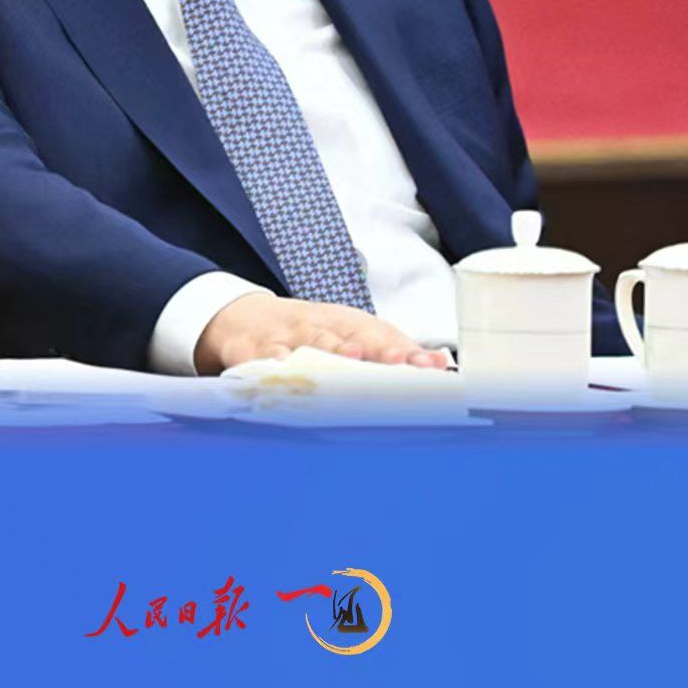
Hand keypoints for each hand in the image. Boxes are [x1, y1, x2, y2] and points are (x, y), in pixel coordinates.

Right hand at [193, 292, 451, 375]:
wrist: (245, 318)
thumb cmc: (310, 335)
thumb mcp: (349, 336)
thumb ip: (391, 352)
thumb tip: (442, 366)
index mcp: (349, 324)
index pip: (382, 335)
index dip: (405, 350)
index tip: (431, 366)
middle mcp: (322, 325)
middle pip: (351, 335)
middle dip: (375, 349)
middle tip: (398, 363)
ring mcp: (287, 335)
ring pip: (311, 340)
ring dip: (330, 349)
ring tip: (350, 360)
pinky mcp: (254, 349)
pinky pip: (263, 357)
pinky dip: (272, 362)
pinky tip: (283, 370)